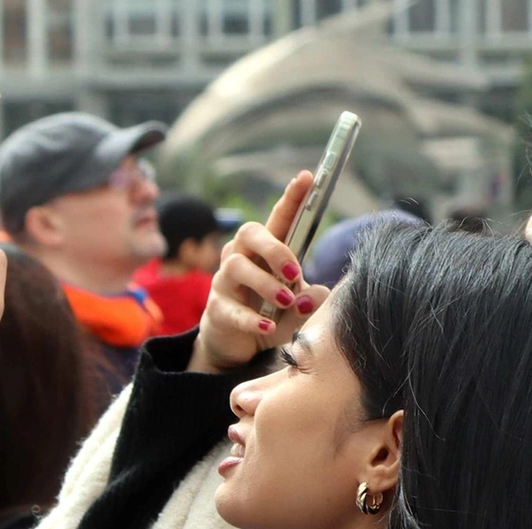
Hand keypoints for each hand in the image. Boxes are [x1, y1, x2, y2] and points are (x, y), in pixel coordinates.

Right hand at [190, 171, 331, 372]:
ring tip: (286, 300)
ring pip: (235, 266)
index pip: (279, 219)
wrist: (238, 346)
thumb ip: (310, 301)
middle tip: (294, 272)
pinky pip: (230, 309)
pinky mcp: (216, 310)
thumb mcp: (297, 310)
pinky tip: (267, 325)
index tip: (308, 177)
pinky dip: (250, 318)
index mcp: (265, 251)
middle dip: (273, 248)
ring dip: (264, 282)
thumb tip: (315, 294)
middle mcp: (241, 258)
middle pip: (248, 233)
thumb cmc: (270, 315)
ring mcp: (225, 283)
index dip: (292, 198)